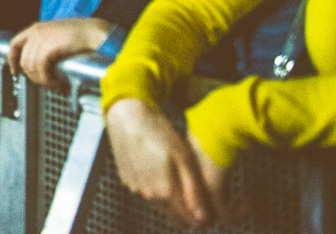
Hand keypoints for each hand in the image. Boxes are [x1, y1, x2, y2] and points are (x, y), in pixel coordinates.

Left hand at [5, 18, 110, 92]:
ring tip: (53, 86)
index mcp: (36, 28)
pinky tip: (56, 84)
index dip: (12, 60)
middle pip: (23, 60)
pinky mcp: (49, 48)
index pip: (15, 44)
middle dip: (32, 76)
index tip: (15, 72)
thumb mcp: (58, 34)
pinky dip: (47, 80)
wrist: (94, 32)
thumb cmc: (81, 34)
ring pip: (31, 67)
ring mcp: (41, 39)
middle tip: (44, 84)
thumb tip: (43, 61)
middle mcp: (35, 32)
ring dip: (42, 81)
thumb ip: (47, 43)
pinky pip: (41, 70)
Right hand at [105, 98, 215, 227]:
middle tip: (194, 191)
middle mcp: (149, 196)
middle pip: (175, 217)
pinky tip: (158, 169)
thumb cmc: (159, 133)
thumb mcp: (184, 158)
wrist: (127, 117)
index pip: (190, 220)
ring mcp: (136, 189)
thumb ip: (193, 191)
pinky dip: (156, 189)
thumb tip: (203, 218)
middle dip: (187, 211)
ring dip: (171, 200)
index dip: (202, 216)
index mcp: (166, 192)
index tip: (208, 205)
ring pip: (161, 206)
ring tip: (175, 175)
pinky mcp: (127, 180)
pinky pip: (147, 193)